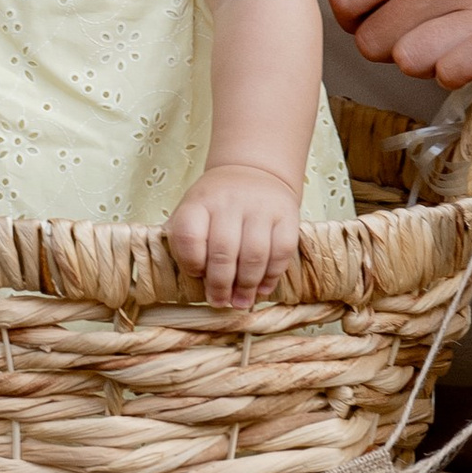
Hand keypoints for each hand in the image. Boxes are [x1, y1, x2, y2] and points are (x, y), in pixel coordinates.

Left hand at [166, 162, 302, 310]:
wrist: (254, 170)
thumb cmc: (217, 202)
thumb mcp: (192, 209)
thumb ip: (184, 240)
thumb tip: (191, 280)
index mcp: (200, 202)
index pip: (189, 235)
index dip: (191, 262)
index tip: (196, 274)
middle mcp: (230, 202)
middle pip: (223, 251)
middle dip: (220, 285)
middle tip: (220, 302)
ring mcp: (261, 207)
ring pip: (254, 255)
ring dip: (247, 286)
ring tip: (241, 302)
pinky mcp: (287, 215)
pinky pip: (281, 252)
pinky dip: (272, 276)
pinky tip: (262, 289)